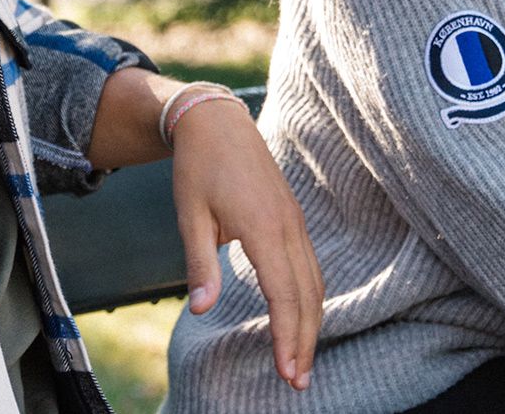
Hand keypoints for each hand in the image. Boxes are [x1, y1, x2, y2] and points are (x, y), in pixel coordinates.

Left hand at [169, 96, 320, 390]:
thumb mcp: (190, 216)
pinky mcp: (293, 219)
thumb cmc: (198, 168)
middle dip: (305, 341)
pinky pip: (310, 266)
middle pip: (306, 295)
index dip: (287, 336)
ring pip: (314, 282)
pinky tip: (302, 318)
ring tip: (302, 360)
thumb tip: (201, 309)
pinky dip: (310, 298)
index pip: (283, 294)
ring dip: (311, 323)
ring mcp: (295, 222)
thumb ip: (200, 264)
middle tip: (298, 382)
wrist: (217, 122)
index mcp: (263, 227)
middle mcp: (288, 226)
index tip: (288, 372)